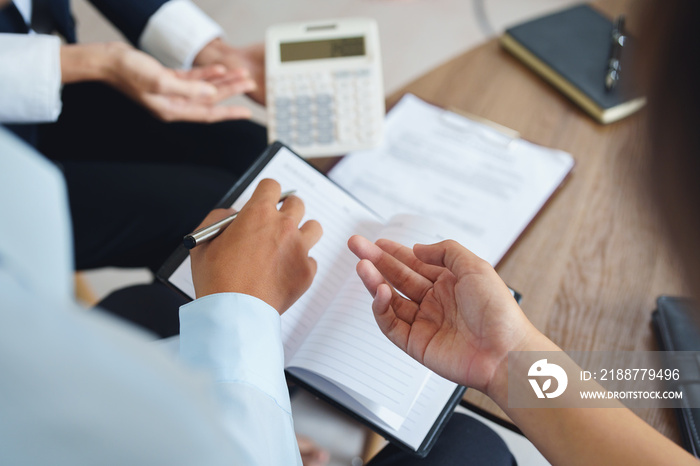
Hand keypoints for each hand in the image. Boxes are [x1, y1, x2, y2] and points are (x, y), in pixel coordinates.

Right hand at [104, 43, 256, 121]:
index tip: (246, 112)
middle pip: (210, 100)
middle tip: (249, 86)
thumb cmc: (128, 73)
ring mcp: (172, 91)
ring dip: (223, 82)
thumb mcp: (160, 81)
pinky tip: (220, 70)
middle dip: (232, 92)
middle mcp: (174, 103)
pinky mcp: (168, 79)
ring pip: (204, 88)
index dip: (229, 113)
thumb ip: (187, 88)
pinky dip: (207, 74)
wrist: (109, 60)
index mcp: (172, 110)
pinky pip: (193, 78)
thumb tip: (210, 91)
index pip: (208, 114)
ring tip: (241, 76)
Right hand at [190, 179, 322, 313]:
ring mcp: (300, 249)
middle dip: (286, 210)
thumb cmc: (216, 278)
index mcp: (258, 214)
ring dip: (302, 232)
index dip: (266, 193)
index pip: (272, 186)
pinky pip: (311, 260)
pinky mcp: (307, 272)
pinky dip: (301, 264)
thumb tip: (234, 215)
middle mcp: (284, 226)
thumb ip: (219, 218)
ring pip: (314, 228)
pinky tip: (285, 271)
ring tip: (289, 243)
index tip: (264, 201)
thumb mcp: (204, 241)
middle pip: (297, 204)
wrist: (235, 313)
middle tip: (277, 222)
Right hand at [348, 236, 537, 396]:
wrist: (505, 353)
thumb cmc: (498, 311)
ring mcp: (424, 322)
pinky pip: (391, 324)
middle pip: (397, 278)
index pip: (414, 264)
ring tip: (362, 266)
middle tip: (356, 246)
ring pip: (390, 299)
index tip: (376, 242)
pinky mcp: (416, 344)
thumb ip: (445, 251)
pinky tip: (380, 292)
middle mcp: (434, 301)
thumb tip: (417, 248)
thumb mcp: (475, 267)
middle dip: (375, 261)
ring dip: (374, 282)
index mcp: (449, 283)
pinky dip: (382, 308)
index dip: (393, 252)